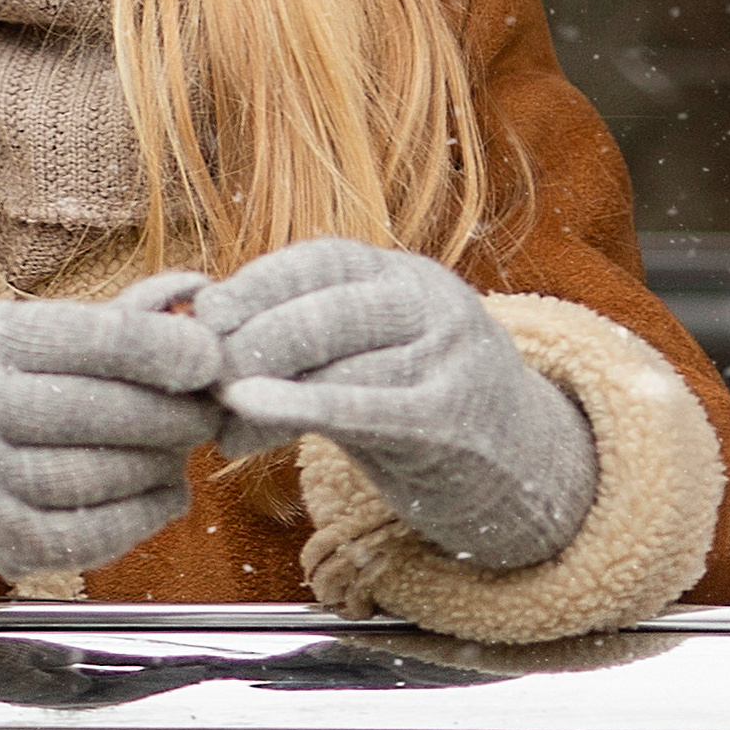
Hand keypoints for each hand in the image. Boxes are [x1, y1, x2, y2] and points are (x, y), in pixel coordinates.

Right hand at [0, 272, 220, 580]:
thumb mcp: (14, 327)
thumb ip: (109, 319)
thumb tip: (197, 287)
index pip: (95, 340)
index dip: (165, 348)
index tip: (211, 357)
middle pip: (107, 413)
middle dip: (177, 411)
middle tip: (211, 405)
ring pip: (102, 477)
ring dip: (163, 464)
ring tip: (181, 447)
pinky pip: (86, 536)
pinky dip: (141, 517)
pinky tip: (163, 493)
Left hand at [196, 239, 597, 572]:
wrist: (529, 469)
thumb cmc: (427, 409)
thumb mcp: (375, 360)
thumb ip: (308, 349)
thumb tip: (207, 347)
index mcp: (408, 276)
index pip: (321, 259)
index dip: (255, 284)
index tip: (201, 314)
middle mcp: (432, 304)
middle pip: (324, 307)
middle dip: (251, 339)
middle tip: (199, 375)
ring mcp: (448, 358)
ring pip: (336, 361)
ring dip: (261, 391)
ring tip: (219, 421)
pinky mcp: (449, 418)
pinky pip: (362, 406)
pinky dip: (299, 407)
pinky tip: (249, 415)